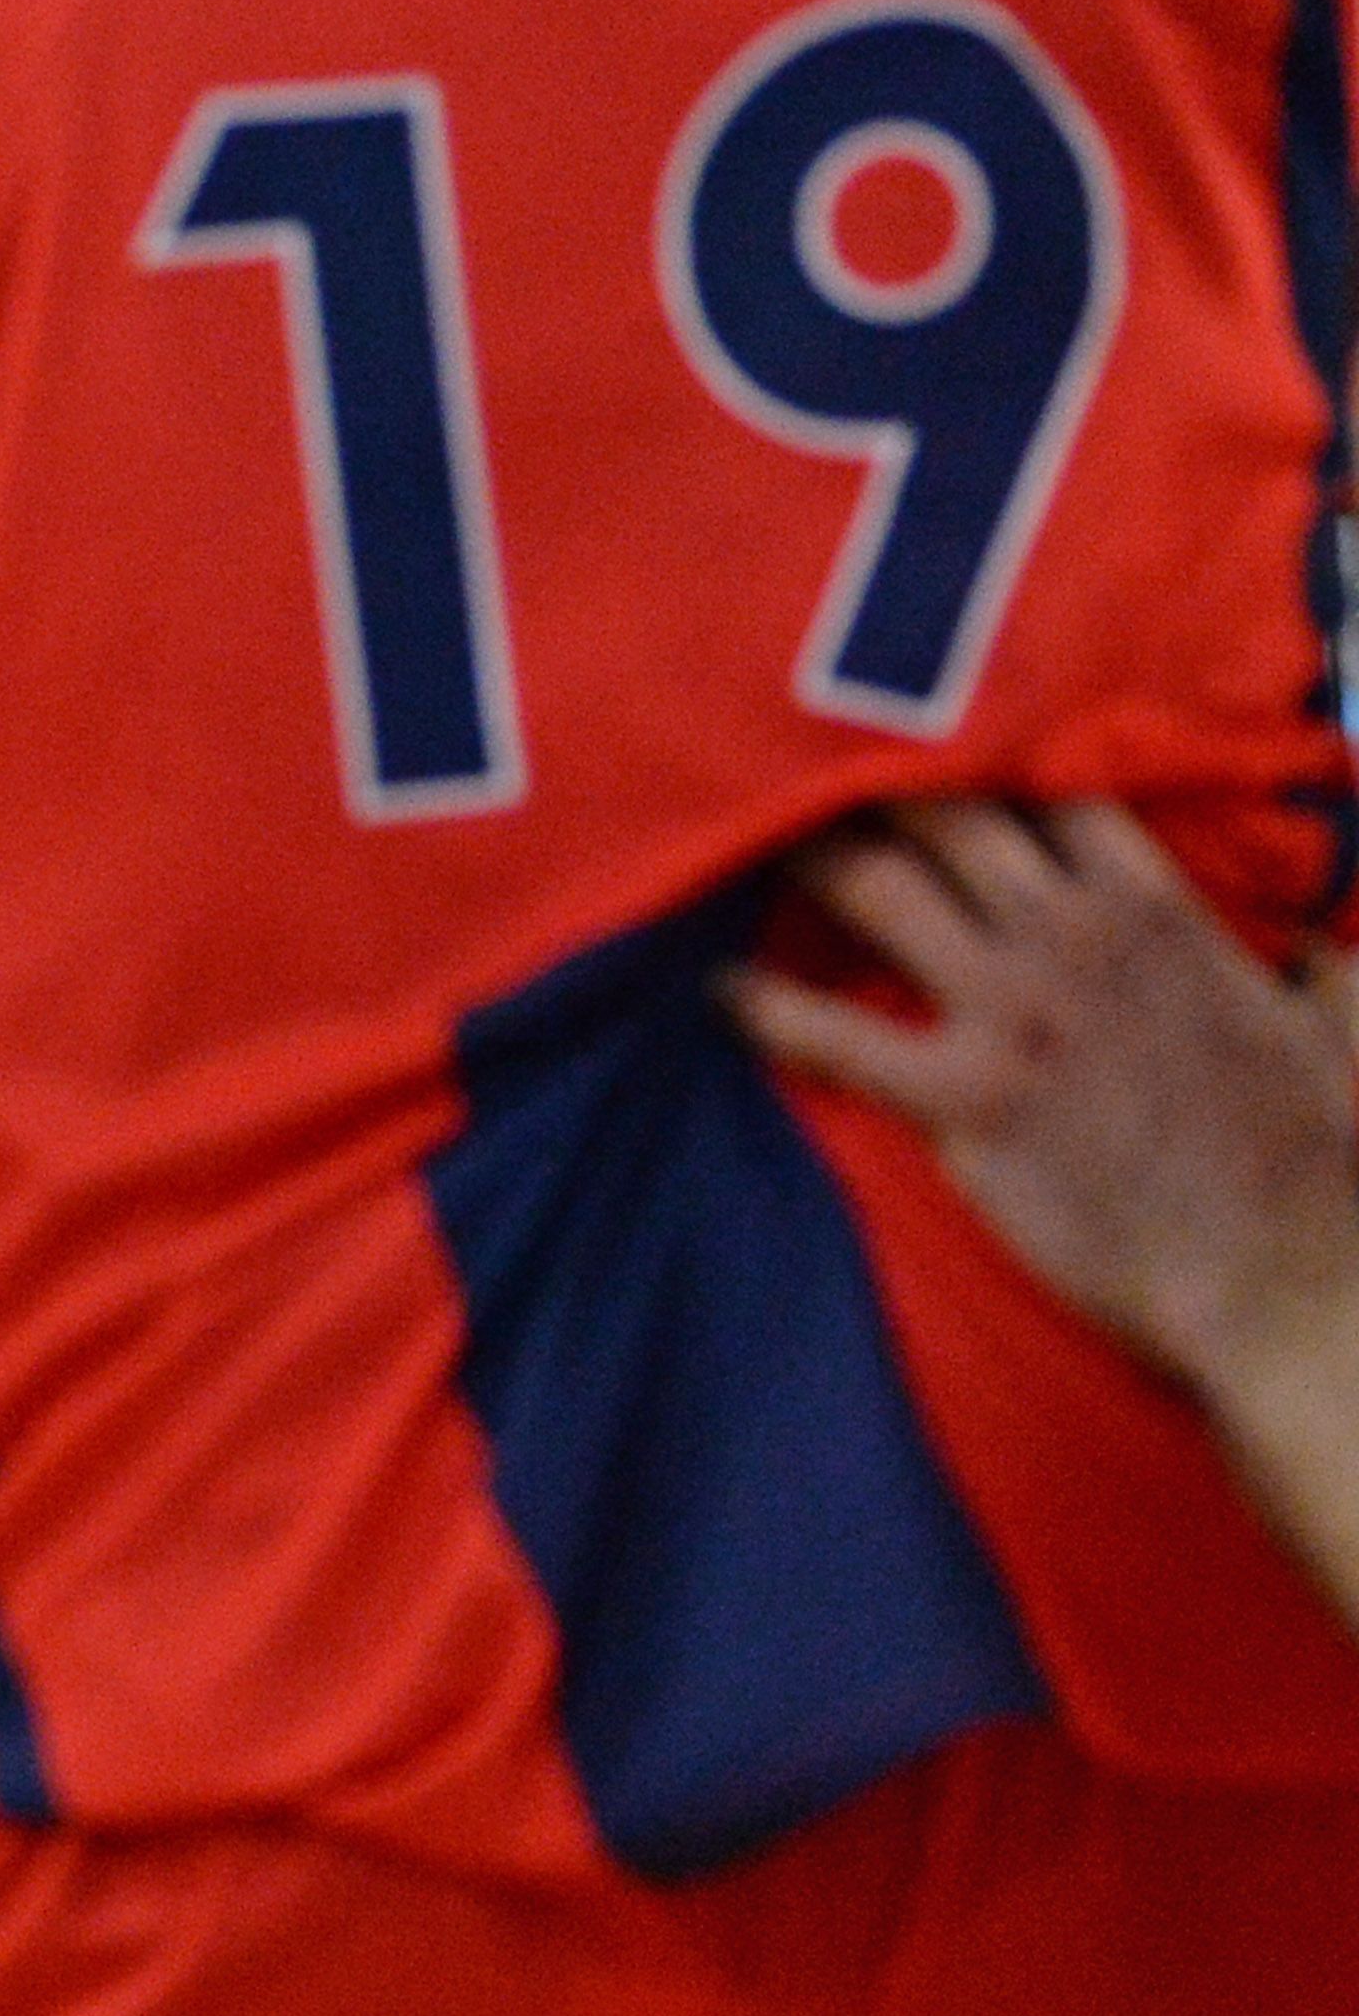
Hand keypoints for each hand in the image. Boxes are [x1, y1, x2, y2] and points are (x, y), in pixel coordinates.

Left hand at [728, 800, 1358, 1383]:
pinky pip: (824, 1032)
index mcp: (1157, 908)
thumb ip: (1313, 971)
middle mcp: (1070, 934)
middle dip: (865, 781)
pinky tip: (718, 988)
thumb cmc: (1318, 1164)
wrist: (1285, 1278)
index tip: (919, 737)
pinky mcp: (959, 1097)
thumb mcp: (1334, 1031)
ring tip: (740, 845)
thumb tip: (1316, 959)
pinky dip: (761, 1004)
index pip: (1048, 787)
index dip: (976, 755)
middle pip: (940, 814)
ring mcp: (1008, 1008)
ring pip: (873, 887)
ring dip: (803, 858)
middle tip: (798, 766)